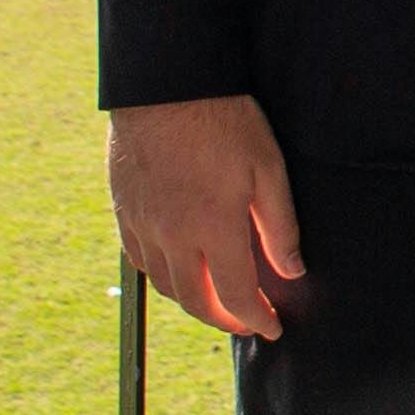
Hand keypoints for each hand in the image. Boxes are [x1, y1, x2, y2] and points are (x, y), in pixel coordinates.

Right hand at [109, 94, 304, 338]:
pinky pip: (140, 260)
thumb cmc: (224, 121)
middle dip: (222, 320)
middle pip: (195, 301)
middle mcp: (173, 236)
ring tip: (215, 300)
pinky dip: (162, 276)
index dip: (255, 320)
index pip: (235, 296)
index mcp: (213, 229)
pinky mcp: (124, 210)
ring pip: (164, 285)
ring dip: (191, 301)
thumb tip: (291, 271)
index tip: (271, 329)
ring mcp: (143, 225)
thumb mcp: (268, 168)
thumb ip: (280, 226)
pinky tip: (178, 270)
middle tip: (245, 322)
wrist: (166, 86)